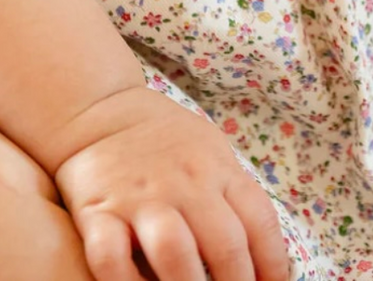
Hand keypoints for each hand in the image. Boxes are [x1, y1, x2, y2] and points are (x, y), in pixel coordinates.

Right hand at [52, 86, 289, 280]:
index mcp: (217, 170)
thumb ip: (232, 192)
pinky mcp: (98, 210)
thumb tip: (261, 252)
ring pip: (173, 250)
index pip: (259, 221)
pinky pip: (110, 257)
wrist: (100, 109)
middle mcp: (184, 184)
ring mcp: (141, 198)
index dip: (274, 264)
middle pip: (224, 243)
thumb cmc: (165, 138)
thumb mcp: (211, 150)